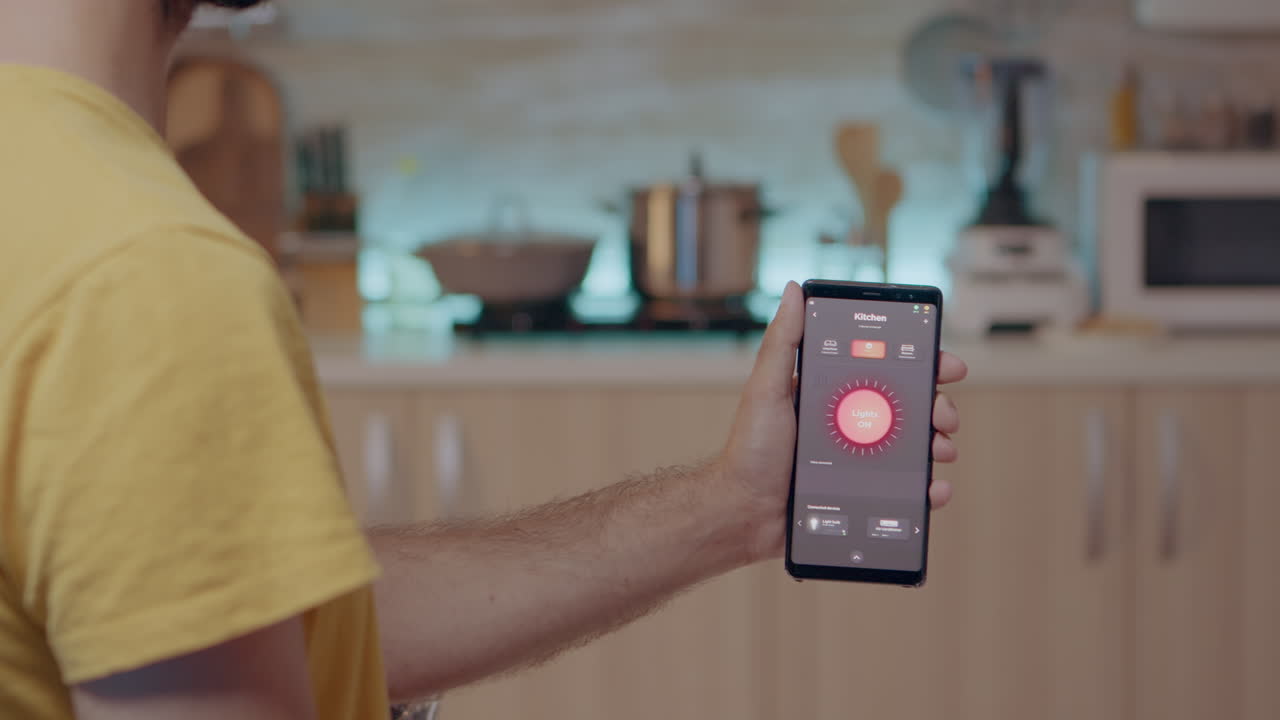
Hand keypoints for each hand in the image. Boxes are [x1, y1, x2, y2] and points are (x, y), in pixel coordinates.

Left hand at [719, 281, 968, 560]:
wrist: (743, 514)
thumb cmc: (750, 450)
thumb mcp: (767, 388)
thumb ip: (783, 341)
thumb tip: (794, 289)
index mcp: (831, 395)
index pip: (884, 370)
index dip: (920, 364)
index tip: (945, 365)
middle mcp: (849, 425)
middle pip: (908, 409)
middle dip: (937, 407)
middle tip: (944, 416)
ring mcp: (858, 461)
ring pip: (913, 448)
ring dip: (938, 445)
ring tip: (941, 450)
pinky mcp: (862, 495)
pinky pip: (904, 491)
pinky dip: (927, 490)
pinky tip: (934, 489)